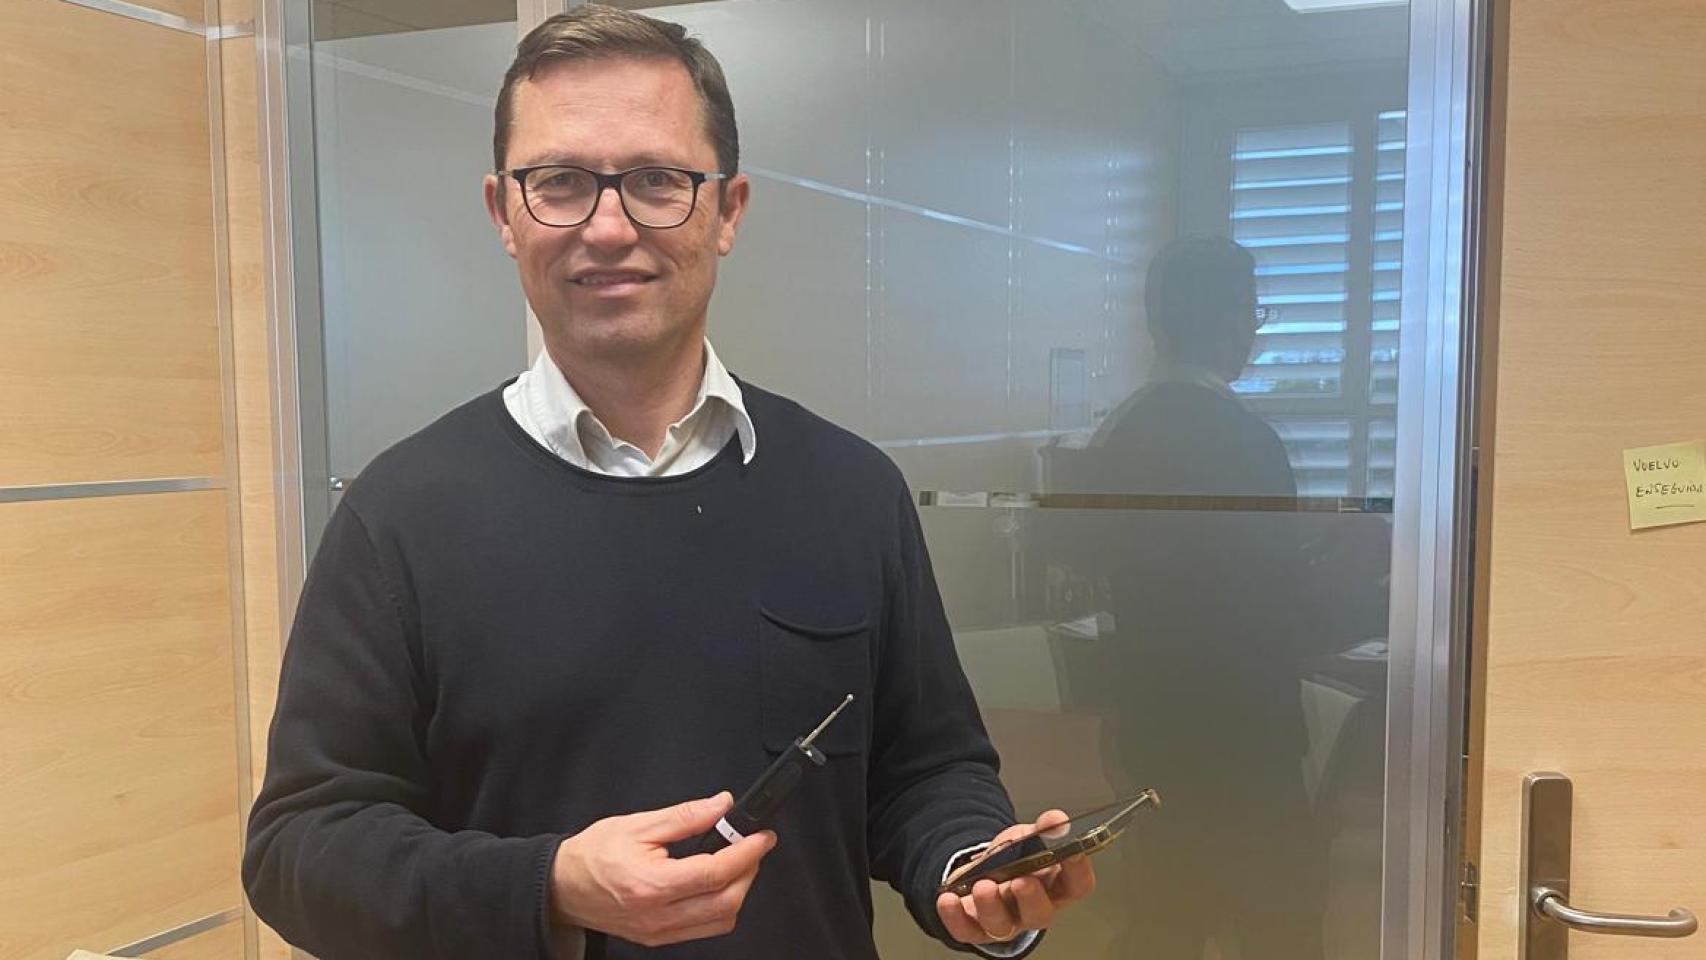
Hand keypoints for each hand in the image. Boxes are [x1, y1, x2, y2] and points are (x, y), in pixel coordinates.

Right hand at [550, 791, 776, 945]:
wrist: (562, 887)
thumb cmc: (593, 855)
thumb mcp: (637, 824)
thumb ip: (685, 816)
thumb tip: (720, 806)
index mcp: (652, 884)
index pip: (715, 872)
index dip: (746, 853)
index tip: (762, 837)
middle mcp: (657, 914)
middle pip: (726, 903)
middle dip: (749, 872)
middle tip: (752, 848)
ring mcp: (659, 931)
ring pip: (720, 921)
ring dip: (738, 892)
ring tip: (735, 864)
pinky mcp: (658, 938)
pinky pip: (704, 930)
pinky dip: (720, 908)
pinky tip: (716, 885)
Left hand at [934, 810, 1095, 946]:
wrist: (985, 873)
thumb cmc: (1016, 860)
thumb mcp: (1030, 838)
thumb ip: (1043, 829)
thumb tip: (1057, 820)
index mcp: (1055, 886)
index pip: (1077, 885)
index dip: (1078, 870)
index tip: (1073, 852)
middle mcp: (1034, 909)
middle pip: (1040, 914)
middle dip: (1030, 898)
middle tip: (1021, 881)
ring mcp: (1007, 922)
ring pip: (1002, 925)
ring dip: (991, 906)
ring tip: (982, 886)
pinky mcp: (977, 929)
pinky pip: (966, 929)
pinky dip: (954, 916)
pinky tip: (948, 899)